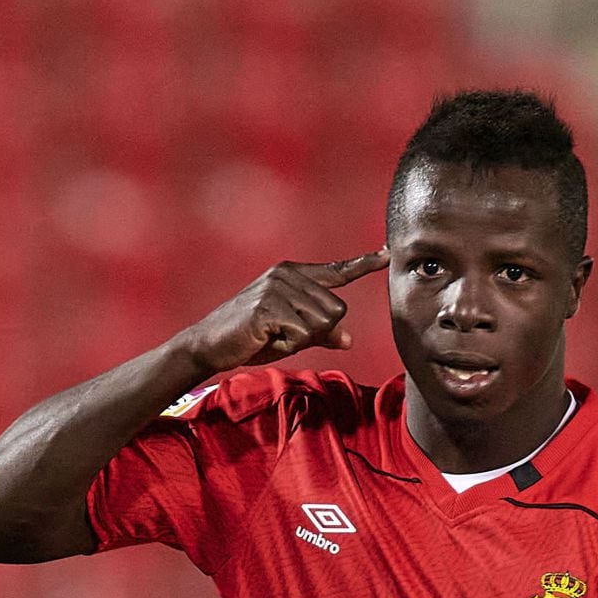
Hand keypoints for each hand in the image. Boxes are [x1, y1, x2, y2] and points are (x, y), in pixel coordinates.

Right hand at [186, 252, 389, 374]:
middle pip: (336, 311)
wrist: (210, 344)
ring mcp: (276, 287)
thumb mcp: (292, 334)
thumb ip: (321, 332)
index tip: (388, 253)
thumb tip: (349, 339)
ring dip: (299, 340)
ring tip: (272, 334)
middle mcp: (287, 274)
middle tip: (283, 333)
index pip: (337, 270)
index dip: (364, 264)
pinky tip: (266, 338)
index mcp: (295, 274)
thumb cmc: (253, 338)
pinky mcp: (267, 306)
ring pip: (320, 324)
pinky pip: (301, 334)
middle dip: (315, 333)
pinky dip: (286, 345)